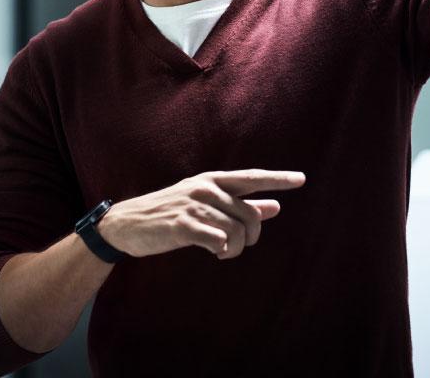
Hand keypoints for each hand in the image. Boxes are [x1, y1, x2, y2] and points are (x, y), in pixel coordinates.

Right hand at [101, 169, 306, 259]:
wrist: (127, 224)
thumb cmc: (171, 213)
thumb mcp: (206, 203)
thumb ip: (241, 205)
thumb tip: (275, 207)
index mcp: (213, 180)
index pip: (252, 178)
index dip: (278, 179)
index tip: (301, 179)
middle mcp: (206, 188)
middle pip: (250, 214)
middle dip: (251, 235)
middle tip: (238, 245)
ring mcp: (194, 205)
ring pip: (236, 231)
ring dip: (235, 248)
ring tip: (222, 251)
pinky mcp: (182, 225)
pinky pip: (218, 241)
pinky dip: (222, 250)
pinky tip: (214, 251)